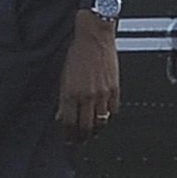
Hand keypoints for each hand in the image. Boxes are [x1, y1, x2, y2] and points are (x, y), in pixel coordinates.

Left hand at [58, 16, 118, 141]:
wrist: (95, 37)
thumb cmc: (78, 52)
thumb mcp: (64, 76)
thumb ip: (63, 98)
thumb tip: (61, 115)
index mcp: (71, 93)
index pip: (69, 123)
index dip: (69, 135)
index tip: (68, 140)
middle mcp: (87, 96)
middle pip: (86, 126)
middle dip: (82, 137)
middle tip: (79, 141)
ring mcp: (103, 94)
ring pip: (101, 121)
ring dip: (96, 130)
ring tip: (92, 133)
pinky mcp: (115, 89)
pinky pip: (113, 110)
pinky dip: (108, 117)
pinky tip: (104, 118)